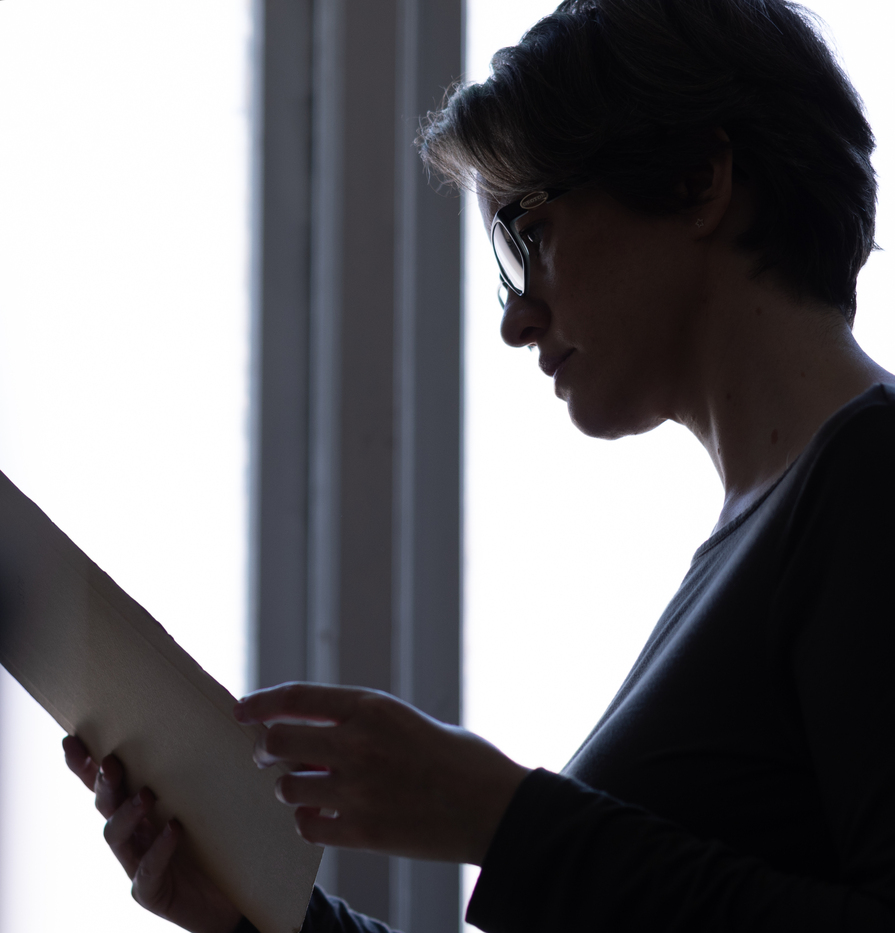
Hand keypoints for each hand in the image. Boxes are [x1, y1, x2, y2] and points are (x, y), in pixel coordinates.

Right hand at [62, 735, 242, 932]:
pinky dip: (158, 850)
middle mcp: (132, 835)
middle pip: (106, 805)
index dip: (84, 765)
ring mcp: (136, 864)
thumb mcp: (205, 804)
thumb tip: (212, 718)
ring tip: (147, 795)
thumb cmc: (215, 844)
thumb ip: (196, 773)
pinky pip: (147, 871)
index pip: (105, 785)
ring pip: (116, 837)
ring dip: (127, 813)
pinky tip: (173, 830)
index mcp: (138, 811)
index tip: (72, 740)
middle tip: (112, 763)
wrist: (228, 898)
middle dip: (104, 784)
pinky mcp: (151, 892)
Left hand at [233, 683, 529, 864]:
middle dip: (266, 748)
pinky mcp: (364, 832)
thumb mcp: (407, 721)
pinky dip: (308, 819)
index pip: (296, 698)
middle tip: (266, 756)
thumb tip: (312, 729)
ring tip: (303, 787)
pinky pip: (309, 825)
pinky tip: (320, 815)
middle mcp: (359, 744)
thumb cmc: (458, 758)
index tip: (242, 710)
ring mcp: (359, 790)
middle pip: (279, 741)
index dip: (261, 702)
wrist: (494, 807)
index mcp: (372, 708)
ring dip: (289, 786)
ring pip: (289, 786)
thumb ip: (361, 723)